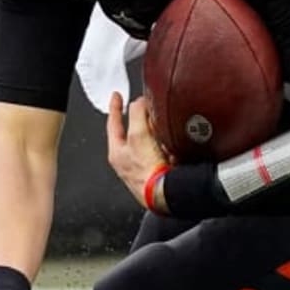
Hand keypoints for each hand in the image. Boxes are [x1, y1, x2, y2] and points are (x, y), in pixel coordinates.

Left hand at [107, 91, 168, 207]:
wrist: (164, 194)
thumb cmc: (147, 172)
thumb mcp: (139, 135)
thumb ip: (138, 114)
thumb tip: (140, 102)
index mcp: (117, 152)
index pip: (113, 123)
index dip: (116, 107)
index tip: (117, 96)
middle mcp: (128, 161)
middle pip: (132, 133)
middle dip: (141, 121)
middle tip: (148, 111)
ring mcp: (143, 168)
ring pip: (149, 144)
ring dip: (158, 136)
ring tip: (166, 131)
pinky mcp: (159, 174)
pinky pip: (164, 155)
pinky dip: (170, 150)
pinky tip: (175, 150)